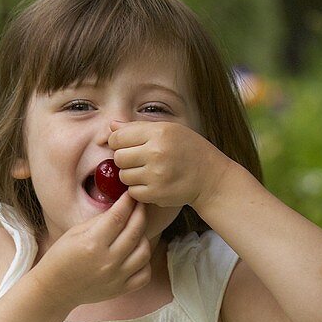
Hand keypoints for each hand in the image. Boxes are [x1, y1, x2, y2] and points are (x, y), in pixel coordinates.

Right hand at [32, 191, 151, 311]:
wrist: (55, 289)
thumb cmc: (61, 258)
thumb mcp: (74, 233)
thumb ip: (100, 221)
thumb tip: (121, 209)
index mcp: (92, 244)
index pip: (118, 217)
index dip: (127, 202)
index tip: (130, 195)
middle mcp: (107, 261)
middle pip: (134, 231)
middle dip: (140, 213)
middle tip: (139, 206)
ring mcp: (116, 277)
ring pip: (144, 251)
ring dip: (143, 237)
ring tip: (136, 231)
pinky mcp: (120, 290)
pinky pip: (144, 274)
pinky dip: (144, 262)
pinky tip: (135, 254)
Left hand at [107, 121, 232, 209]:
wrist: (209, 176)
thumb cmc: (188, 149)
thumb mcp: (168, 130)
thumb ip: (137, 128)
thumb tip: (111, 127)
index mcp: (159, 133)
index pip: (118, 138)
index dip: (118, 143)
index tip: (126, 146)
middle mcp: (156, 153)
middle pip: (118, 158)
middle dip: (124, 160)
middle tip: (139, 160)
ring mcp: (156, 175)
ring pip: (123, 176)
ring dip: (131, 175)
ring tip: (147, 171)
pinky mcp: (156, 194)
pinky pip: (132, 192)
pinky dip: (138, 189)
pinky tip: (152, 183)